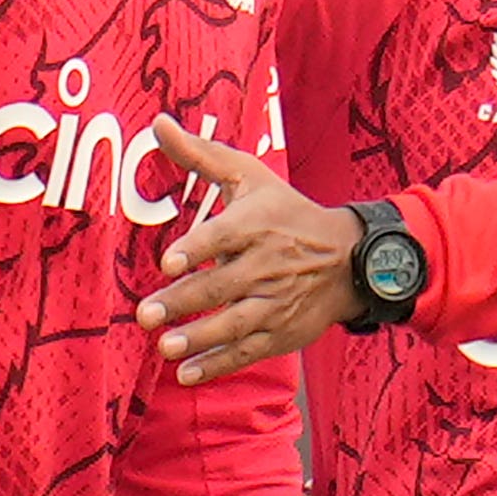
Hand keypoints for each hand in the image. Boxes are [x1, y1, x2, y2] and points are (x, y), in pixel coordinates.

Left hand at [135, 122, 367, 388]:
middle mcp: (268, 266)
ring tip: (166, 347)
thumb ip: (200, 154)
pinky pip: (248, 352)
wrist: (350, 260)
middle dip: (184, 301)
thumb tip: (157, 122)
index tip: (170, 261)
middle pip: (223, 286)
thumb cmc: (287, 212)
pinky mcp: (281, 333)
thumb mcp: (249, 176)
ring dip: (199, 338)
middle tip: (146, 313)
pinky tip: (187, 374)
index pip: (225, 236)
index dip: (199, 249)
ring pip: (235, 324)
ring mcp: (276, 304)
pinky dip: (219, 365)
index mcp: (258, 224)